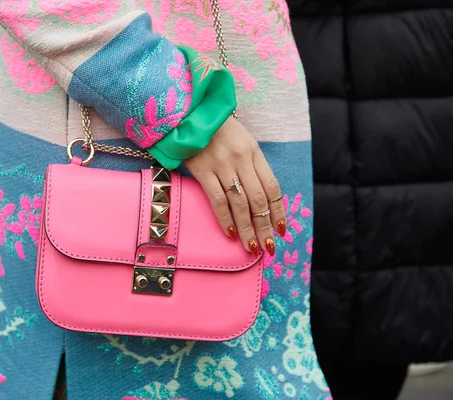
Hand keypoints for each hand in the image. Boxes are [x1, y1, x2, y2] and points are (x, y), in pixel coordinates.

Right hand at [184, 117, 285, 255]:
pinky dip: (224, 218)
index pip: (272, 187)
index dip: (278, 211)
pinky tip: (229, 232)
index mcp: (254, 152)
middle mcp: (242, 159)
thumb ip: (252, 165)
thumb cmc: (216, 129)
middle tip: (268, 247)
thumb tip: (260, 198)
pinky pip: (217, 199)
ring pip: (240, 203)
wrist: (189, 112)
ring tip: (251, 246)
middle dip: (265, 226)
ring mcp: (222, 165)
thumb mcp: (242, 141)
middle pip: (258, 200)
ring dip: (246, 228)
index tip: (281, 230)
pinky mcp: (202, 170)